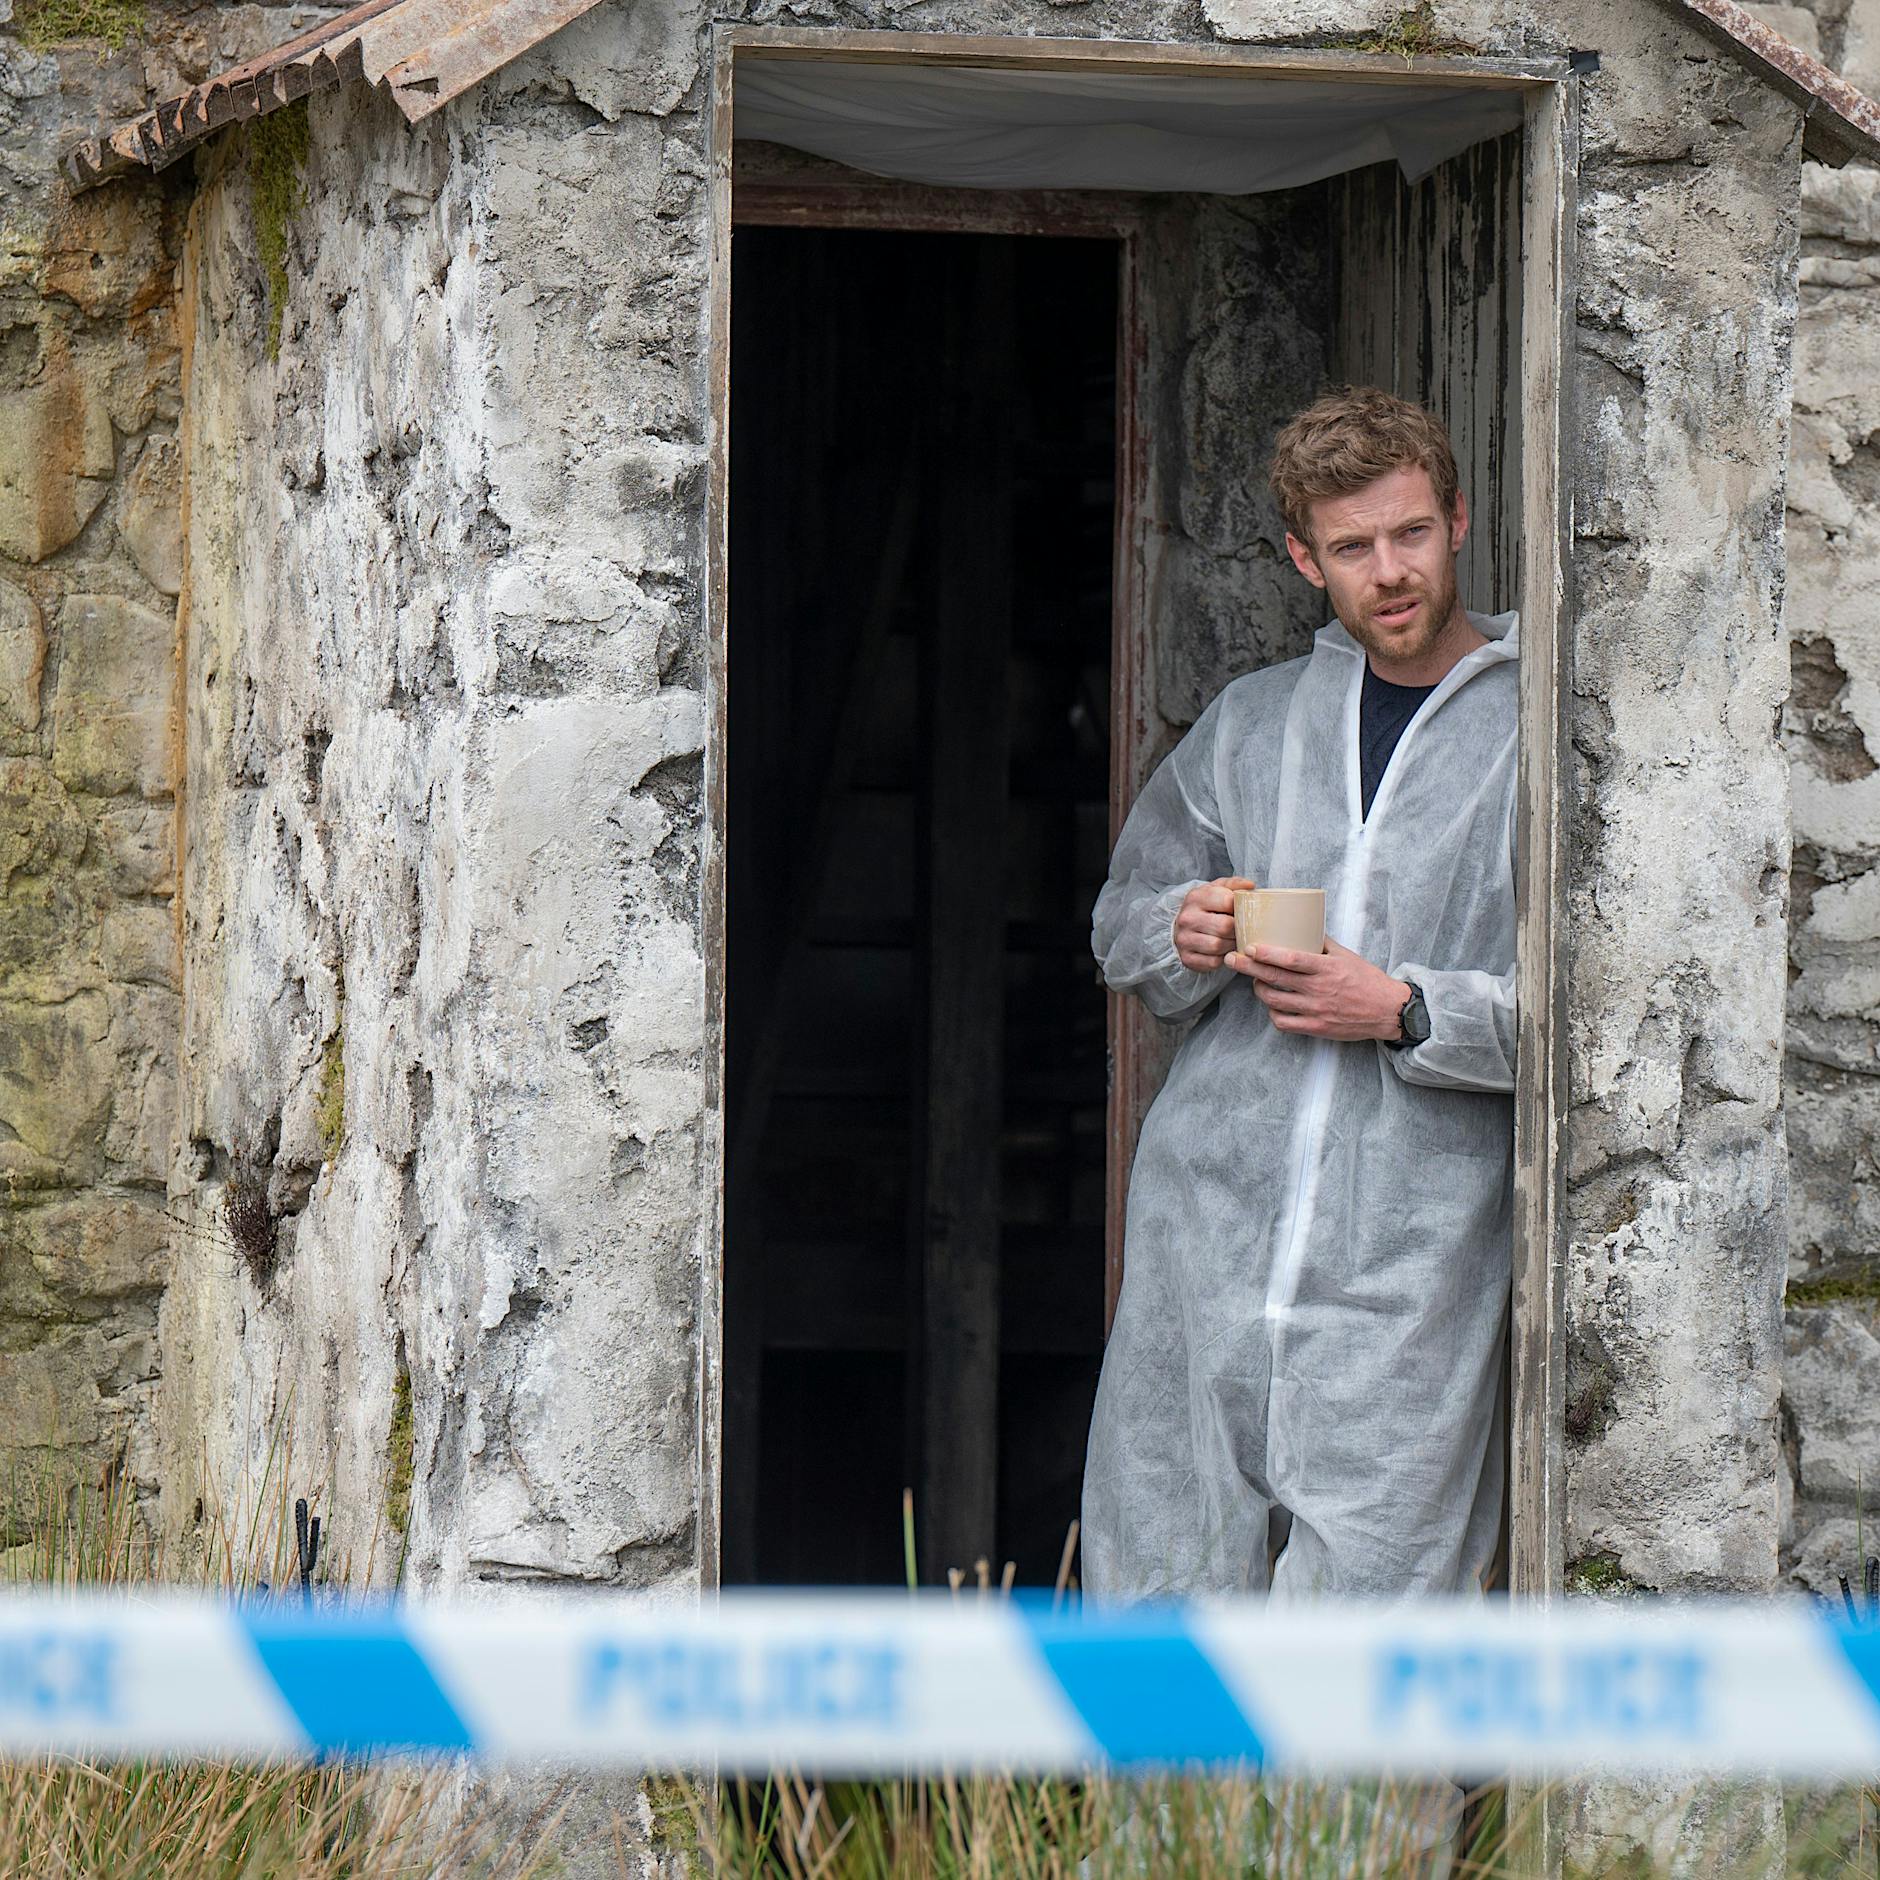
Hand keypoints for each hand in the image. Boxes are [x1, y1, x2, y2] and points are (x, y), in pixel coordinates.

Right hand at [1173, 877, 1256, 973]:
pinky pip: (1213, 962)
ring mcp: (1184, 939)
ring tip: (1232, 939)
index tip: (1241, 911)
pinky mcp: (1187, 958)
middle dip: (1237, 929)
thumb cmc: (1205, 907)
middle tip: (1240, 929)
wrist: (1183, 926)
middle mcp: (1187, 918)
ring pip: (1218, 945)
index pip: (1227, 901)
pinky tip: (1223, 950)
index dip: (1240, 908)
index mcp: (1196, 897)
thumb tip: (1250, 886)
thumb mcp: (1217, 890)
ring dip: (1230, 944)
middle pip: (1224, 926)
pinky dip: (1222, 958)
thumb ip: (1234, 885)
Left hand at [1228, 936, 1410, 1040]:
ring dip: (1259, 989)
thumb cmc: (1366, 980)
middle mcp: (1318, 989)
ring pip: (1274, 1001)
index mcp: (1326, 968)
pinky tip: (1272, 1004)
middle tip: (1231, 959)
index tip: (1249, 947)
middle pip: (1275, 978)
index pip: (1291, 959)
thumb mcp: (1347, 955)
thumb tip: (1302, 925)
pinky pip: (1284, 1023)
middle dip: (1249, 968)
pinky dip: (1273, 1013)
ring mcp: (1315, 1011)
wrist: (1386, 1010)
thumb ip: (1323, 943)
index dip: (1267, 953)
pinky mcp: (1316, 1028)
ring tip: (1255, 981)